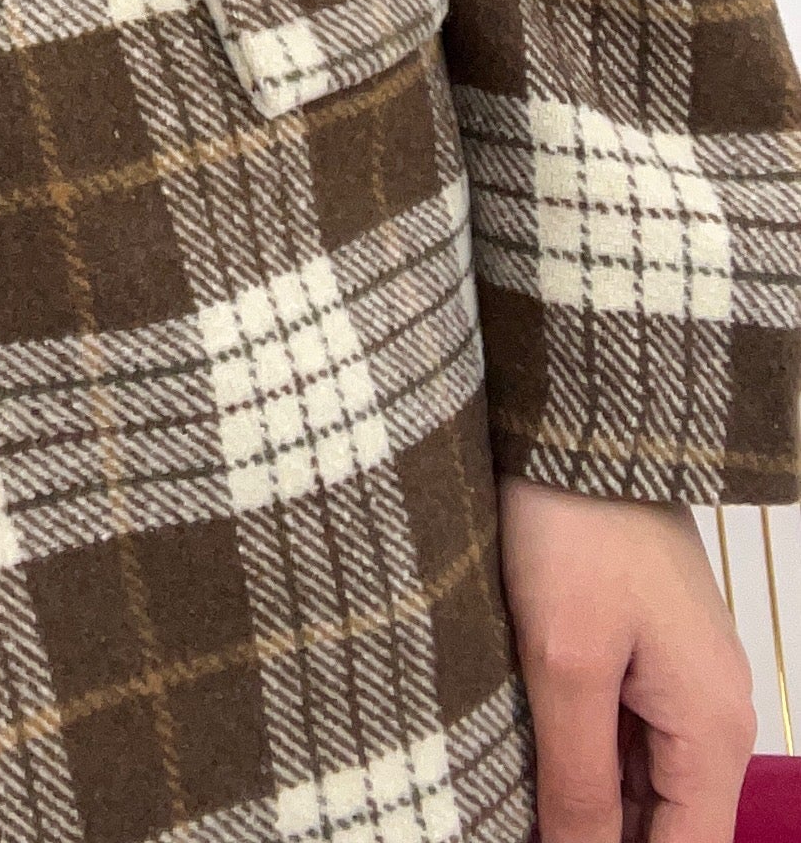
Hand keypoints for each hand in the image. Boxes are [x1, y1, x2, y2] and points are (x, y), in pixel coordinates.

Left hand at [499, 476, 755, 842]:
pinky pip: (620, 737)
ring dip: (582, 803)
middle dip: (596, 839)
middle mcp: (712, 715)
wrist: (578, 421)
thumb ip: (577, 779)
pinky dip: (576, 757)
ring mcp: (680, 682)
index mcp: (713, 730)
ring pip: (638, 787)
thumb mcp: (565, 663)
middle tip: (514, 828)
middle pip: (664, 827)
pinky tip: (520, 763)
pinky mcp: (643, 650)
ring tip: (509, 807)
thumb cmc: (575, 526)